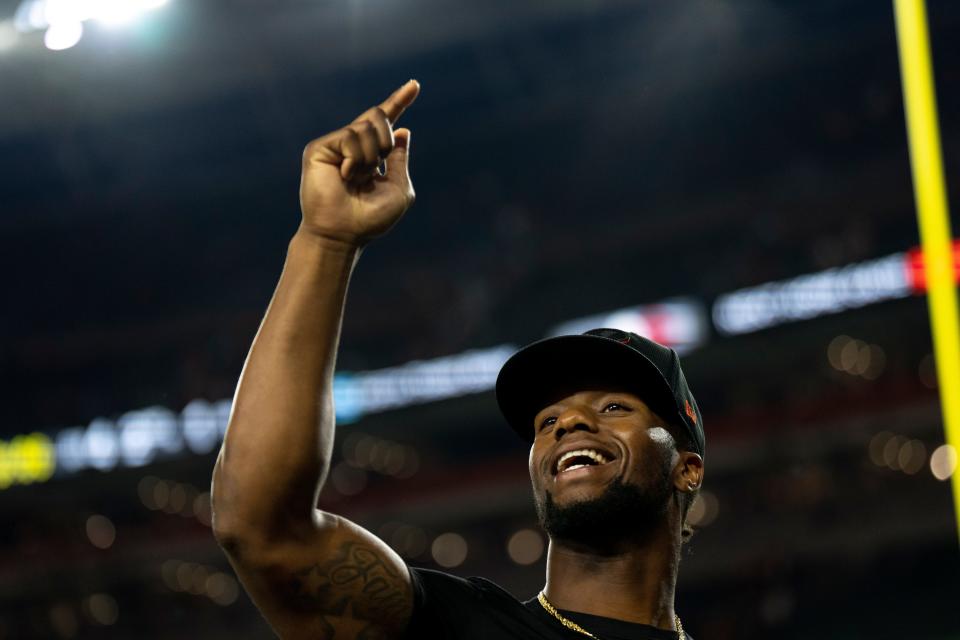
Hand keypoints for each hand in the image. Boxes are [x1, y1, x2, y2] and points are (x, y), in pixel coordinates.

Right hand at [298, 80, 419, 246]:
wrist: (344, 233)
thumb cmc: (370, 219)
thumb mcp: (399, 189)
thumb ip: (401, 159)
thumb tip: (404, 129)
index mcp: (372, 154)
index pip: (386, 122)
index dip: (400, 101)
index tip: (415, 85)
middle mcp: (353, 146)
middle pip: (379, 117)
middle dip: (386, 142)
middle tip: (375, 169)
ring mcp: (335, 145)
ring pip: (367, 126)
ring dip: (371, 156)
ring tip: (356, 178)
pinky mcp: (320, 148)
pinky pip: (350, 136)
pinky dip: (356, 159)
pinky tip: (345, 176)